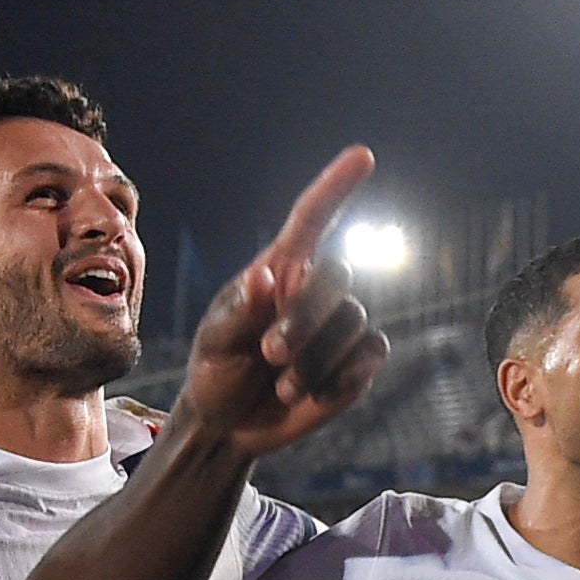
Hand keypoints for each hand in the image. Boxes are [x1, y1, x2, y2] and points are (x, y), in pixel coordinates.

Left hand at [170, 148, 387, 459]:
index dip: (336, 185)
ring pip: (353, 321)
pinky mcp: (359, 363)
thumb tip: (267, 277)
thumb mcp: (212, 342)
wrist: (229, 425)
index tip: (362, 155)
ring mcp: (342, 326)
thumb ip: (238, 312)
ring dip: (314, 360)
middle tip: (269, 353)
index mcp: (280, 269)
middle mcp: (316, 290)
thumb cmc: (215, 371)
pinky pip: (368, 357)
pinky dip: (337, 380)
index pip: (311, 218)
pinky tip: (308, 395)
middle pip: (337, 274)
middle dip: (306, 317)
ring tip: (281, 386)